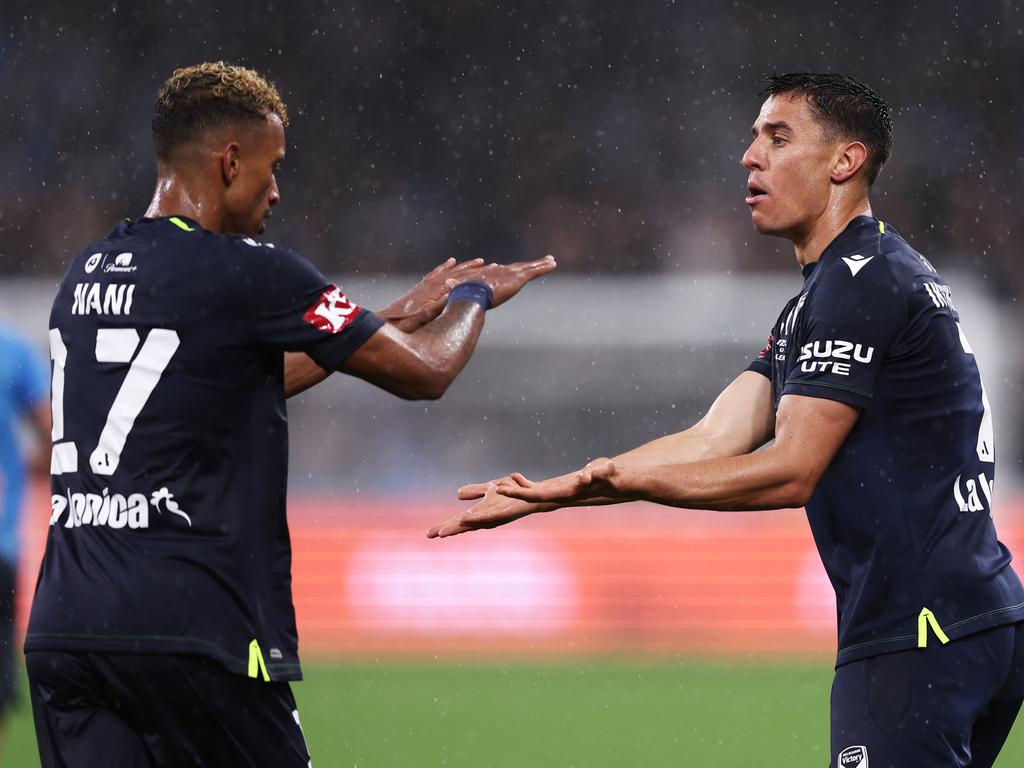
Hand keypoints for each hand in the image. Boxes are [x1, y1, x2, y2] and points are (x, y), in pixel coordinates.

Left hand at [379, 257, 484, 331]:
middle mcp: (431, 285)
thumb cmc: (404, 325)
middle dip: (473, 268)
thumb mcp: (424, 316)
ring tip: (478, 262)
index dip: (475, 275)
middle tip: (490, 264)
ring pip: (448, 272)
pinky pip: (436, 273)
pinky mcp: (420, 288)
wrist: (384, 323)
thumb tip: (454, 291)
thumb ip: (438, 303)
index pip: (459, 280)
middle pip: (456, 273)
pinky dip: (445, 267)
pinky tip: (451, 262)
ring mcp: (425, 285)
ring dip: (463, 267)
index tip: (490, 269)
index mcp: (435, 292)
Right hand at [427, 480, 541, 537]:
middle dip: (451, 529)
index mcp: (482, 513)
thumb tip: (457, 494)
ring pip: (480, 522)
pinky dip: (482, 514)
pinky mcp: (512, 509)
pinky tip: (470, 515)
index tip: (428, 534)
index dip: (445, 527)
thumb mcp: (490, 489)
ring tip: (448, 528)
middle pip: (466, 525)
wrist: (536, 492)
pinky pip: (496, 513)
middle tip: (433, 534)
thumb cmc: (514, 492)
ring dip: (465, 524)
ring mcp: (500, 515)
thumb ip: (475, 492)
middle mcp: (489, 517)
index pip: (460, 522)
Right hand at [465, 255, 555, 308]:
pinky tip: (553, 264)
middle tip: (540, 261)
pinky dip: (543, 267)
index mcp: (491, 277)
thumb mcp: (462, 294)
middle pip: (519, 267)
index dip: (509, 271)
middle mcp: (502, 273)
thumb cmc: (463, 296)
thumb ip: (461, 293)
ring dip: (541, 264)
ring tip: (552, 261)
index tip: (513, 268)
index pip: (503, 273)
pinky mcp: (517, 277)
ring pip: (529, 268)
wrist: (469, 293)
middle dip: (529, 265)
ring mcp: (510, 274)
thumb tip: (450, 291)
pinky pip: (534, 271)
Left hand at [494, 458, 620, 503]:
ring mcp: (559, 493)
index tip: (504, 488)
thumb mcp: (604, 471)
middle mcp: (559, 496)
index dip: (520, 492)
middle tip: (494, 487)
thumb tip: (585, 476)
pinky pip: (538, 487)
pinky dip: (526, 483)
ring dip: (516, 489)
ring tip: (499, 483)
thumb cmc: (612, 475)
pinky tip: (517, 476)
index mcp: (565, 494)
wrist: (622, 482)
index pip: (537, 495)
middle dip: (513, 493)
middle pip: (530, 496)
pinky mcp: (561, 488)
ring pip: (532, 493)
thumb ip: (596, 473)